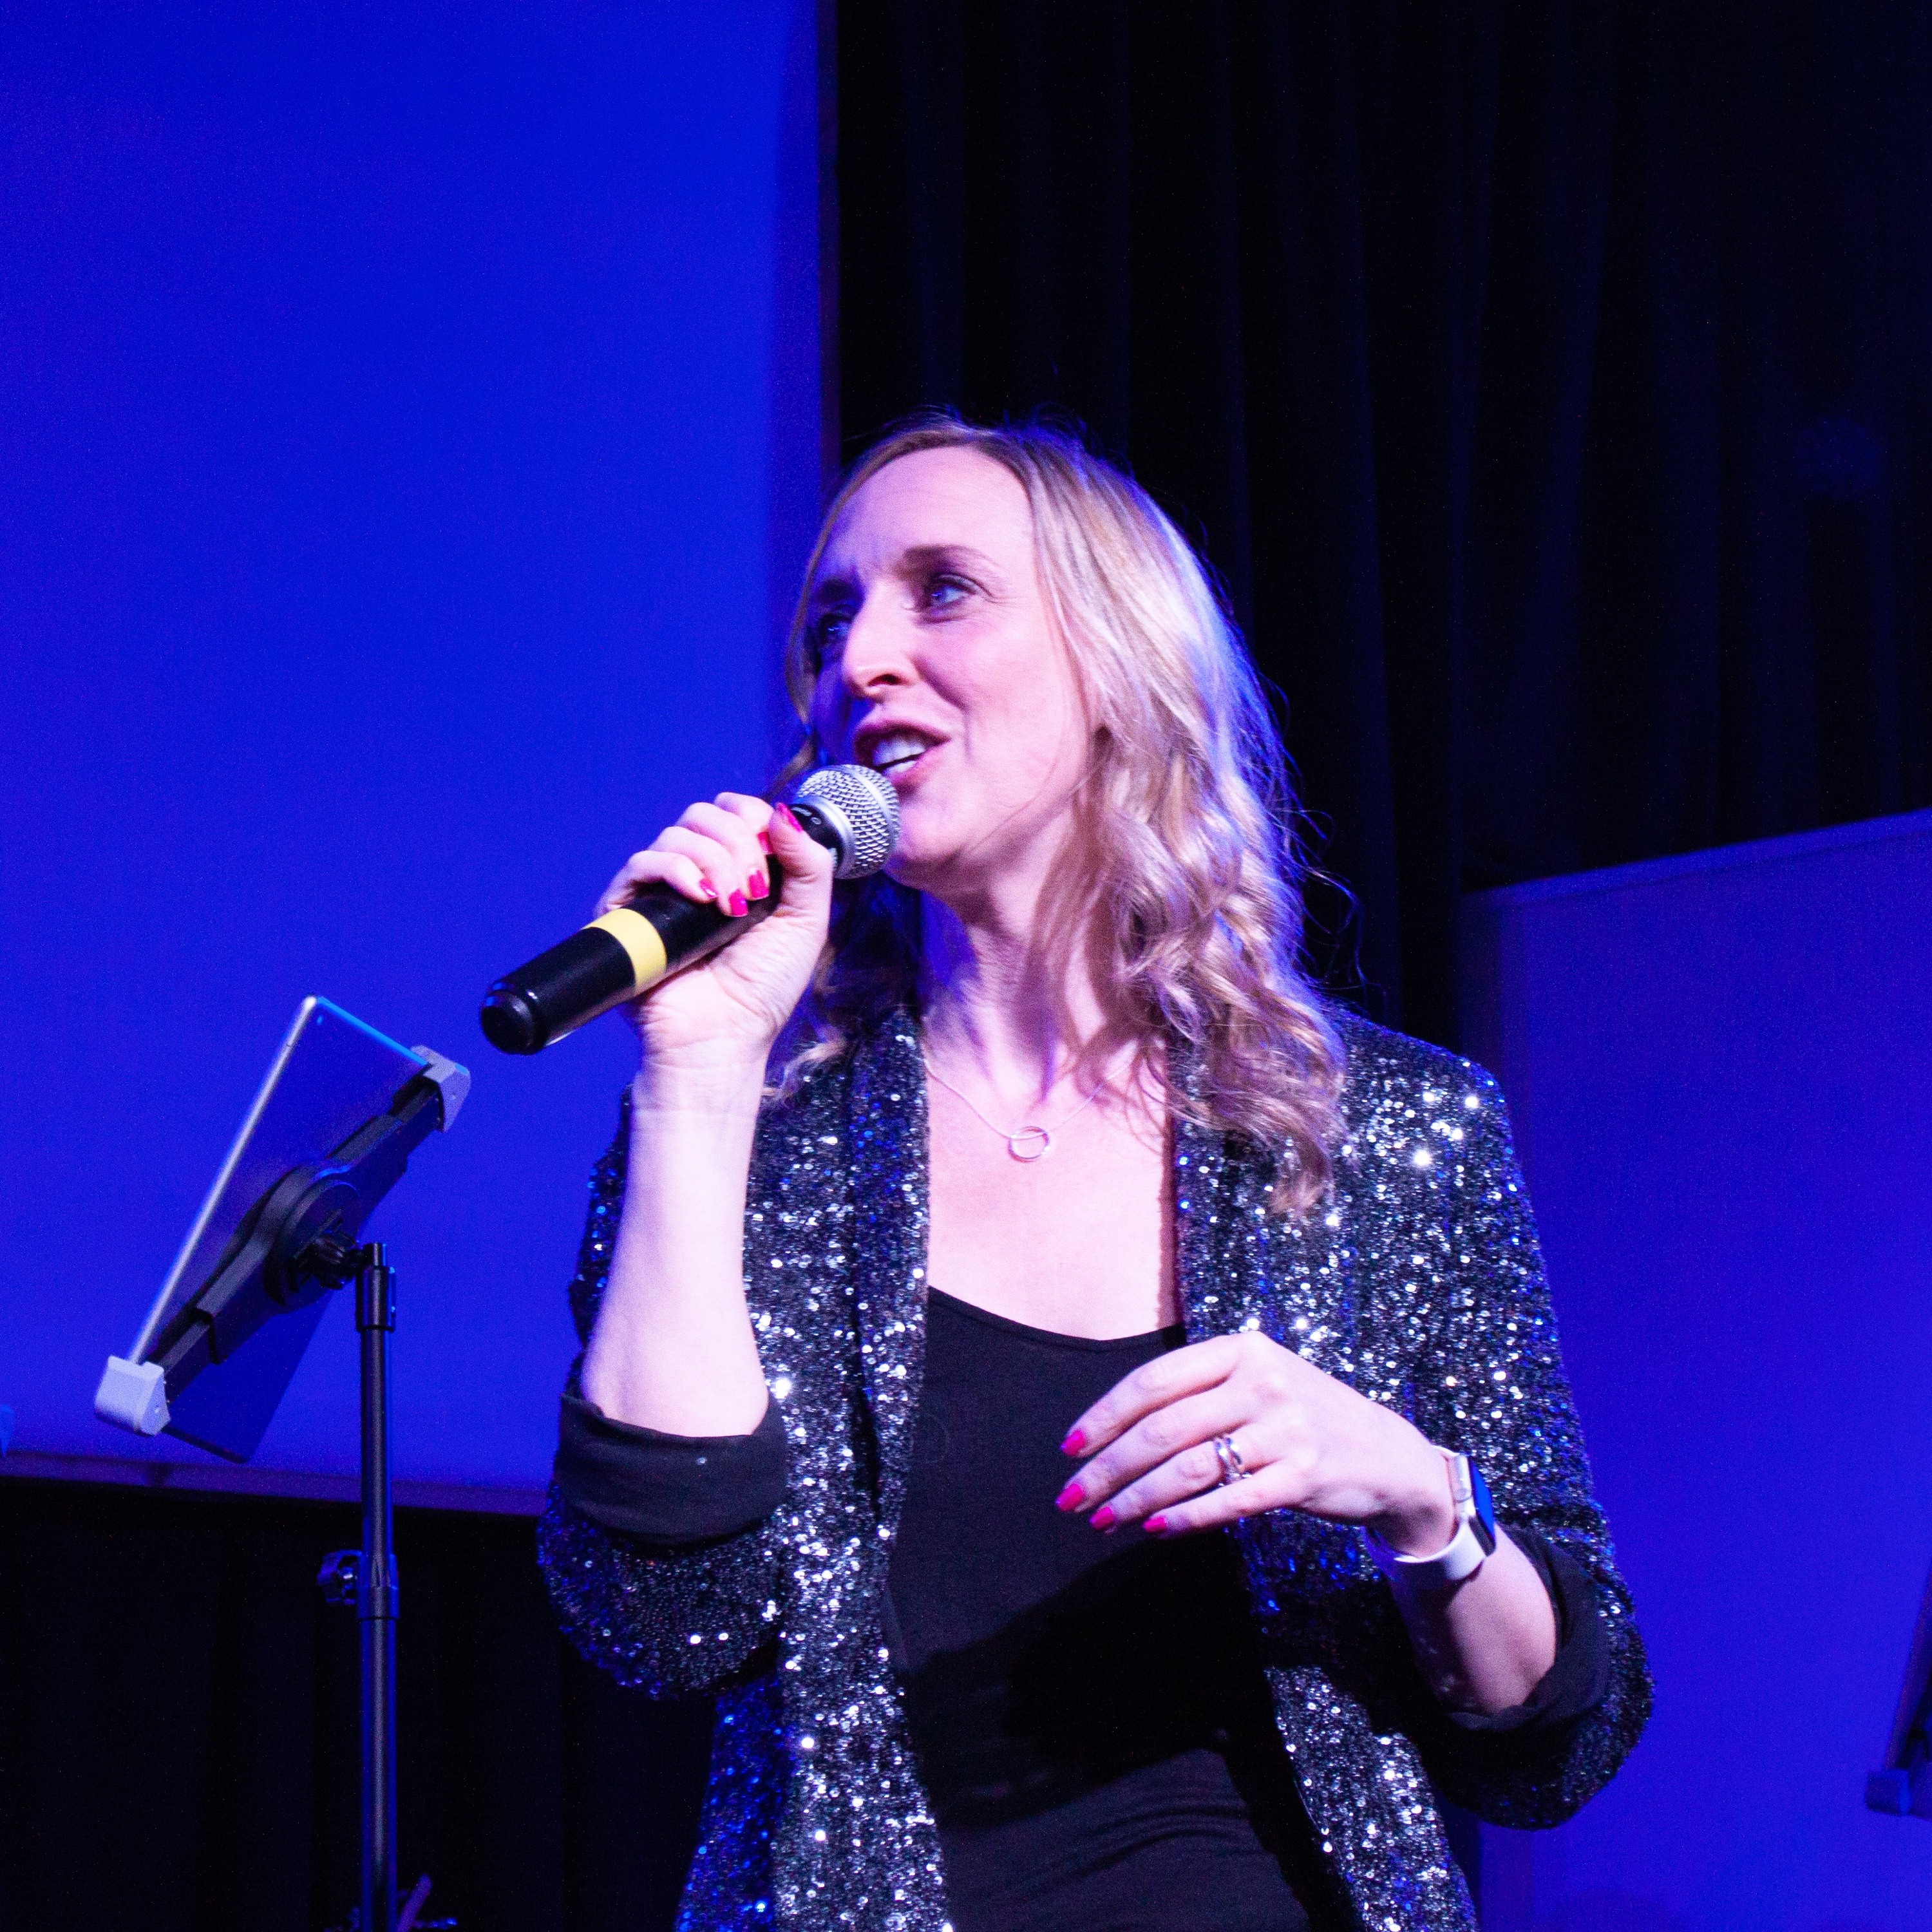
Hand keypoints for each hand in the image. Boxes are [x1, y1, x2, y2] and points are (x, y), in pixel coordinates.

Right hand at [595, 792, 834, 1076]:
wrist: (723, 1035)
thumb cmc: (763, 988)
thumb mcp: (806, 921)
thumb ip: (809, 864)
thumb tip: (781, 811)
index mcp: (736, 870)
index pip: (735, 811)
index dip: (753, 818)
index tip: (771, 855)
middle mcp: (696, 873)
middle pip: (704, 814)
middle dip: (737, 842)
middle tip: (753, 892)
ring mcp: (660, 890)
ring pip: (676, 834)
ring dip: (713, 862)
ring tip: (730, 909)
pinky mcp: (628, 910)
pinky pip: (642, 862)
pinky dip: (676, 869)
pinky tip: (701, 898)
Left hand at [1054, 1332, 1456, 1549]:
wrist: (1387, 1455)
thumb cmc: (1302, 1418)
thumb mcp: (1257, 1383)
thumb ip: (1198, 1392)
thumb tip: (1113, 1430)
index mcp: (1240, 1349)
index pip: (1154, 1381)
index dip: (1104, 1416)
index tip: (1069, 1448)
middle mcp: (1261, 1382)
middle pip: (1162, 1428)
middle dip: (1107, 1467)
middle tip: (1071, 1498)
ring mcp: (1285, 1428)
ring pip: (1187, 1467)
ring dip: (1135, 1498)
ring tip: (1103, 1520)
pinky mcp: (1302, 1475)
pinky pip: (1228, 1500)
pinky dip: (1185, 1517)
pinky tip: (1154, 1528)